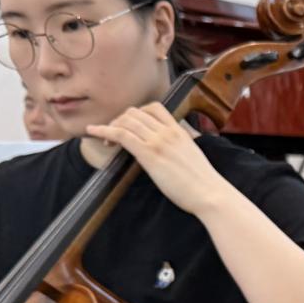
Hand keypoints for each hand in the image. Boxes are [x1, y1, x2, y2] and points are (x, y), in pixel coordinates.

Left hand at [85, 103, 229, 216]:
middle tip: (113, 135)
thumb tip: (170, 152)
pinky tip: (93, 132)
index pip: (153, 108)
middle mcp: (167, 131)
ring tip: (103, 138)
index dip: (136, 113)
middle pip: (135, 113)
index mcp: (179, 131)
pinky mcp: (149, 154)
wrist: (210, 193)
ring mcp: (158, 141)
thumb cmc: (204, 182)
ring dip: (110, 126)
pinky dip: (104, 130)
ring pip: (127, 121)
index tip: (130, 125)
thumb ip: (179, 148)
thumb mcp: (192, 157)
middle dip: (120, 120)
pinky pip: (122, 134)